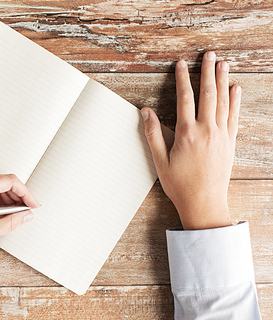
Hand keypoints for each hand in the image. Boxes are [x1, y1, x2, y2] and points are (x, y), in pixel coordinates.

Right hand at [141, 51, 240, 229]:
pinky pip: (234, 116)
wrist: (205, 202)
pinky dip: (236, 101)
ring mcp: (222, 135)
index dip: (182, 79)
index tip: (181, 65)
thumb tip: (146, 112)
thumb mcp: (160, 161)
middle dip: (207, 72)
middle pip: (208, 94)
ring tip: (224, 64)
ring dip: (223, 81)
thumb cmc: (180, 184)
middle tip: (209, 55)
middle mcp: (207, 130)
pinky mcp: (230, 143)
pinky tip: (236, 89)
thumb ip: (153, 134)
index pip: (185, 98)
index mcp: (187, 133)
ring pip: (224, 101)